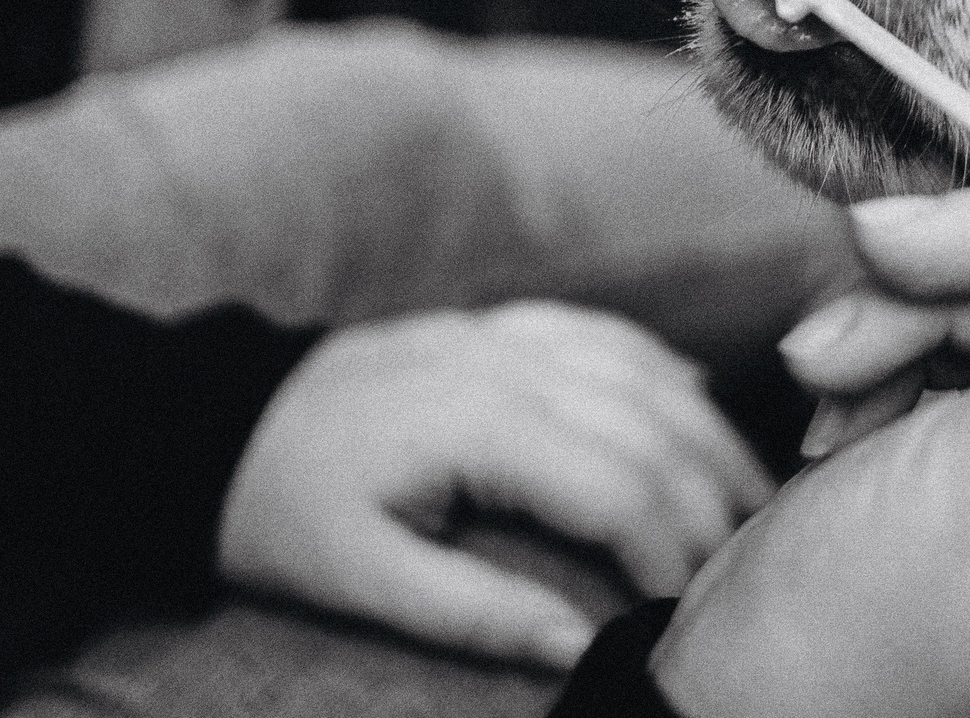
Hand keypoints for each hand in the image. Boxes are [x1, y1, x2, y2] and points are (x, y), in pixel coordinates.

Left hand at [219, 300, 772, 670]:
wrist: (219, 424)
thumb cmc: (286, 511)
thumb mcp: (360, 581)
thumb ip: (473, 613)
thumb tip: (580, 646)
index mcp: (479, 424)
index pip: (618, 485)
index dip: (671, 551)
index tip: (689, 612)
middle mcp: (510, 362)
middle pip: (654, 428)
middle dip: (712, 502)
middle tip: (745, 573)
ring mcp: (511, 333)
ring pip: (649, 375)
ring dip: (708, 438)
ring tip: (750, 506)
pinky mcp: (504, 323)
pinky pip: (612, 336)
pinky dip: (666, 371)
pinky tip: (698, 405)